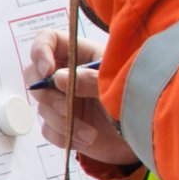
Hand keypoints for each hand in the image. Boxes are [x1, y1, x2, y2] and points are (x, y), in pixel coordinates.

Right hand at [28, 29, 137, 167]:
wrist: (145, 136)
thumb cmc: (137, 101)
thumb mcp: (118, 87)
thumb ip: (91, 81)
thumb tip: (57, 77)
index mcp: (82, 55)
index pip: (49, 40)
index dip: (40, 50)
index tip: (47, 71)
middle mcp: (67, 75)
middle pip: (33, 74)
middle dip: (47, 95)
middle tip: (67, 107)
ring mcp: (63, 99)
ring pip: (41, 105)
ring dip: (61, 121)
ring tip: (90, 133)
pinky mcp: (62, 123)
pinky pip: (48, 129)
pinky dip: (64, 136)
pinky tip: (87, 139)